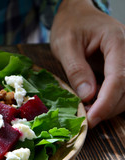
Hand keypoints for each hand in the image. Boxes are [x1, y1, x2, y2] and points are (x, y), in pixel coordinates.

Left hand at [50, 0, 124, 127]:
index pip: (119, 77)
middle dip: (108, 107)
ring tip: (86, 111)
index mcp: (116, 41)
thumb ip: (76, 69)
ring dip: (109, 106)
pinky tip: (91, 103)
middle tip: (85, 119)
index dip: (106, 102)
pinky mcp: (121, 67)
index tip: (92, 119)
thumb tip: (87, 96)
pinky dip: (107, 99)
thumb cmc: (70, 25)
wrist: (76, 14)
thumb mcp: (65, 44)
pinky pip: (120, 88)